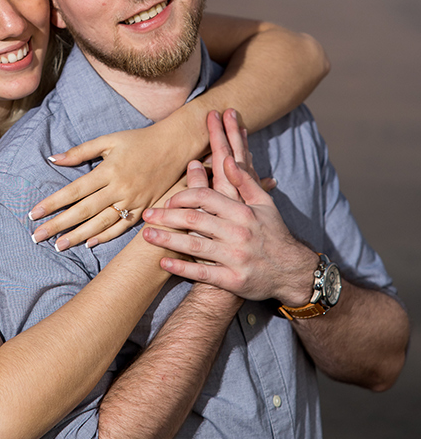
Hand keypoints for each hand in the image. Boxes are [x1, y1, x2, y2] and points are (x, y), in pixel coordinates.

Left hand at [28, 122, 196, 249]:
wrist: (175, 146)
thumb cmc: (139, 140)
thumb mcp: (109, 140)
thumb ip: (80, 151)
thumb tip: (53, 159)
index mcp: (108, 170)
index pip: (74, 190)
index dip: (53, 203)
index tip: (34, 213)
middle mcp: (119, 188)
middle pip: (83, 210)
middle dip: (59, 224)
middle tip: (37, 236)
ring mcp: (133, 201)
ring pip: (101, 223)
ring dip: (78, 235)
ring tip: (59, 245)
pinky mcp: (144, 209)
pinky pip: (123, 227)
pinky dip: (106, 236)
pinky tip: (89, 243)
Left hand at [142, 111, 317, 304]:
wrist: (292, 272)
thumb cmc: (273, 234)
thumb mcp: (264, 204)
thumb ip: (245, 180)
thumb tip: (227, 158)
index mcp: (243, 212)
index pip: (206, 197)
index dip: (183, 196)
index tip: (167, 200)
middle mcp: (238, 234)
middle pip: (195, 221)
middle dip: (167, 217)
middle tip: (146, 215)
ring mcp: (235, 258)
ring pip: (195, 247)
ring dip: (168, 240)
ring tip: (147, 236)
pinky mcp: (233, 281)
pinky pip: (203, 274)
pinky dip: (182, 269)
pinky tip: (163, 263)